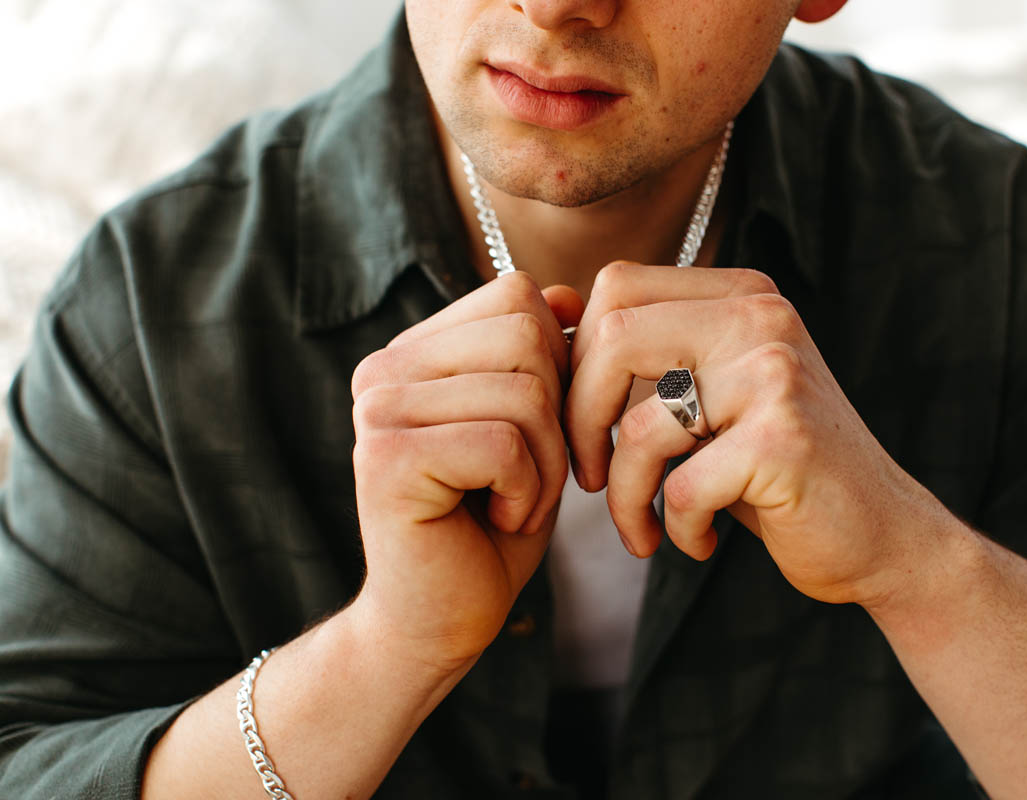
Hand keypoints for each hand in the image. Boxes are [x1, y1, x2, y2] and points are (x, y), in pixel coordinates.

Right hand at [349, 273, 582, 667]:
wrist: (440, 620)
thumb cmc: (490, 524)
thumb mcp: (532, 429)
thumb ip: (540, 360)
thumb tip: (568, 293)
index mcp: (413, 352)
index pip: (516, 295)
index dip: (559, 364)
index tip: (539, 433)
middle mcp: (383, 369)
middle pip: (526, 335)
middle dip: (558, 416)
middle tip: (532, 478)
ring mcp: (377, 410)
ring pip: (524, 392)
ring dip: (546, 464)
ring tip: (513, 502)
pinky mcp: (387, 459)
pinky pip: (504, 443)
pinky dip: (527, 491)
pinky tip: (498, 519)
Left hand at [566, 262, 951, 607]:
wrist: (880, 534)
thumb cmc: (774, 469)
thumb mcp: (715, 394)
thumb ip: (652, 357)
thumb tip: (550, 335)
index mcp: (740, 294)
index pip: (616, 289)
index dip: (578, 361)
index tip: (584, 423)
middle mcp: (760, 317)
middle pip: (613, 339)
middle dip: (580, 421)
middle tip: (591, 477)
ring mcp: (775, 374)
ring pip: (639, 428)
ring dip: (625, 498)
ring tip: (643, 531)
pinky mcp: (783, 439)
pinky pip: (679, 487)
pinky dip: (674, 528)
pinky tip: (695, 542)